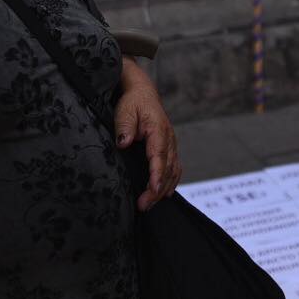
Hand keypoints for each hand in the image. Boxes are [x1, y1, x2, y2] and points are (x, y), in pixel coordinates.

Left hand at [114, 64, 180, 209]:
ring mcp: (171, 144)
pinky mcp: (169, 148)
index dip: (157, 175)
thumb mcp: (125, 110)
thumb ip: (125, 126)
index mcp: (159, 130)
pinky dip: (171, 182)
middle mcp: (169, 139)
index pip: (159, 156)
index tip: (152, 190)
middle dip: (156, 190)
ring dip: (163, 189)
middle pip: (167, 169)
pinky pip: (175, 168)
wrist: (143, 93)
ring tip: (149, 205)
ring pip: (173, 171)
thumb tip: (124, 142)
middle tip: (143, 206)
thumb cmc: (133, 103)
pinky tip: (164, 194)